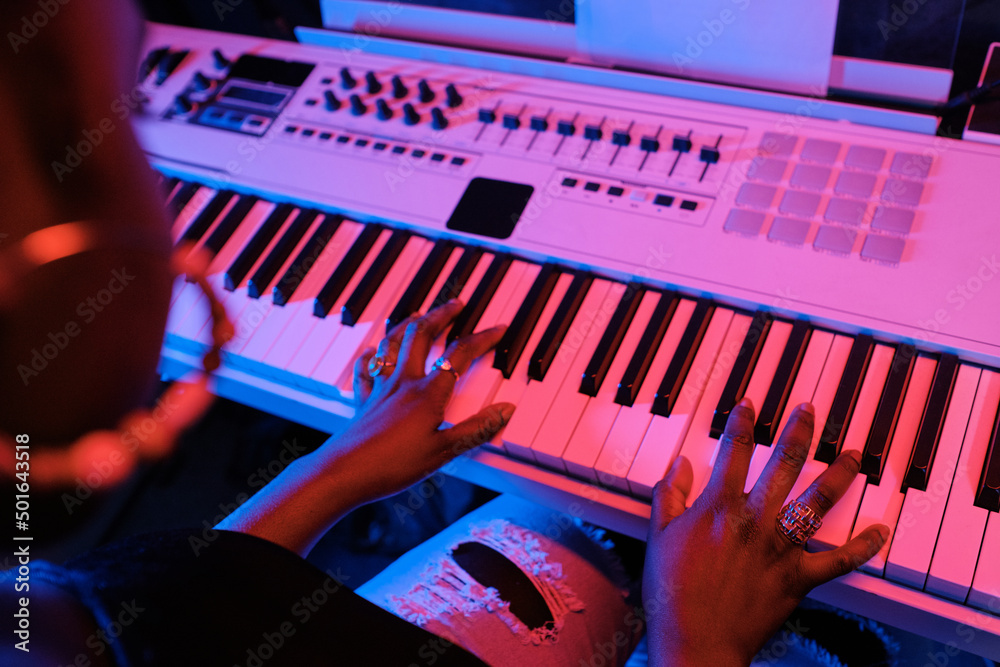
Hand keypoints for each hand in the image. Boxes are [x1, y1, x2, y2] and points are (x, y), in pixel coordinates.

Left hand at [217, 299, 514, 555]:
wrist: (345, 473)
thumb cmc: (393, 465)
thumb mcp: (444, 451)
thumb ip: (476, 429)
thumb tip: (505, 410)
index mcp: (428, 393)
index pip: (460, 356)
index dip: (482, 339)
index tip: (497, 328)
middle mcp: (403, 382)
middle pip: (422, 335)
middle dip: (441, 315)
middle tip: (456, 305)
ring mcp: (381, 388)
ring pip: (393, 343)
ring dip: (408, 325)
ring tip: (418, 316)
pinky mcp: (363, 401)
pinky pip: (365, 369)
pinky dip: (371, 356)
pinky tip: (371, 351)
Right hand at [642, 399, 889, 665]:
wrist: (694, 641)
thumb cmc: (672, 593)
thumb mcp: (658, 537)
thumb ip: (669, 496)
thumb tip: (679, 466)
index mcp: (717, 508)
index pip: (732, 452)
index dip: (741, 423)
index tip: (749, 404)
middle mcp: (753, 520)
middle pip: (782, 465)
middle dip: (798, 432)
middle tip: (810, 410)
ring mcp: (779, 548)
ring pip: (817, 502)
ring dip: (839, 475)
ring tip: (853, 454)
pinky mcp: (797, 578)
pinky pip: (837, 561)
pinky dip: (862, 546)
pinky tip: (879, 530)